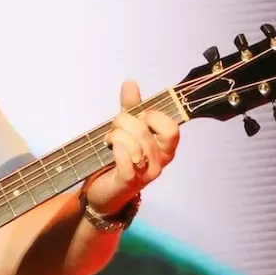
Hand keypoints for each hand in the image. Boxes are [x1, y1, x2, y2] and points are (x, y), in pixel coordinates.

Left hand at [84, 79, 179, 214]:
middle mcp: (161, 160)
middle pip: (145, 129)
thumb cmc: (119, 159)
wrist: (105, 192)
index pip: (171, 126)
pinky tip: (109, 151)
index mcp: (165, 147)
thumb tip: (130, 82)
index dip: (152, 116)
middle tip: (114, 128)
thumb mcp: (127, 130)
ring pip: (133, 142)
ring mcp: (147, 173)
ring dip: (114, 136)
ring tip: (109, 141)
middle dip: (123, 121)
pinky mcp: (129, 182)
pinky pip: (125, 158)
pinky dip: (114, 149)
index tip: (137, 118)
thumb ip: (131, 107)